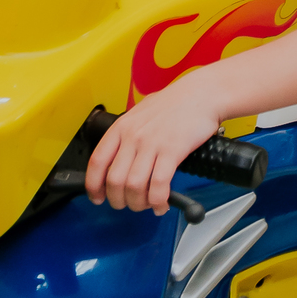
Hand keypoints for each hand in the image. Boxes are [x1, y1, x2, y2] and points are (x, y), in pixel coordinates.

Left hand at [85, 77, 221, 216]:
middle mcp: (133, 136)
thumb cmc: (176, 102)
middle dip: (118, 200)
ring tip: (147, 204)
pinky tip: (161, 203)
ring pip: (134, 187)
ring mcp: (152, 143)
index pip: (97, 162)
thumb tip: (120, 158)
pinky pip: (158, 186)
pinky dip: (157, 201)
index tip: (98, 197)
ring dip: (138, 203)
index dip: (93, 186)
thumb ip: (129, 133)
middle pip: (114, 181)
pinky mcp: (172, 151)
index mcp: (122, 126)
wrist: (203, 93)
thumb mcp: (142, 111)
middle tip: (128, 204)